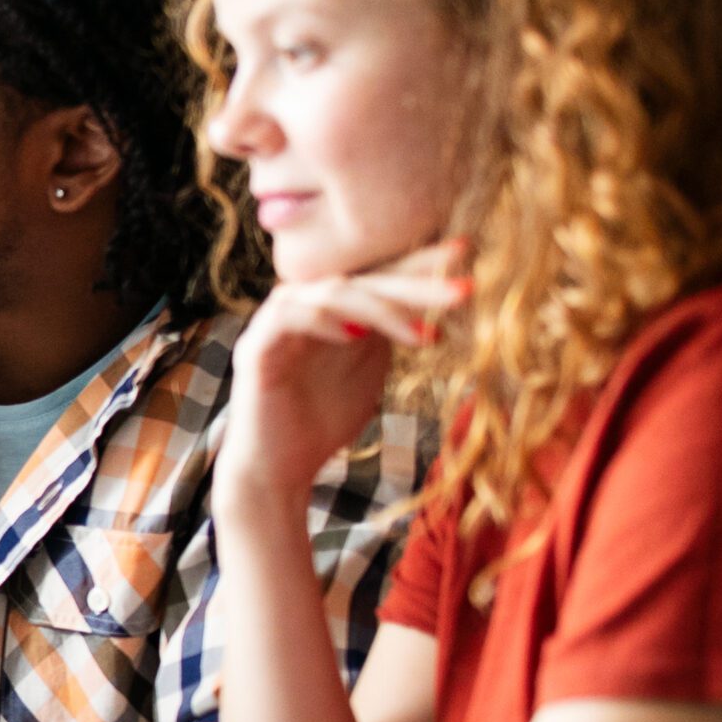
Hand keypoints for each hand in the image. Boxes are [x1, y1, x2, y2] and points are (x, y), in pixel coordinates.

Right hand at [217, 239, 468, 507]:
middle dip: (414, 283)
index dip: (419, 263)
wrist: (279, 468)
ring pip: (329, 292)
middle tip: (463, 290)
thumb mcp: (371, 366)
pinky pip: (285, 316)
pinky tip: (353, 333)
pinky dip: (319, 318)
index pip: (377, 276)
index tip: (466, 253)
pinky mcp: (255, 348)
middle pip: (360, 279)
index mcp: (331, 307)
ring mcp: (275, 323)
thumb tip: (437, 296)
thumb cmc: (324, 420)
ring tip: (424, 334)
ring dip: (380, 308)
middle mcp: (303, 304)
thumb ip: (391, 329)